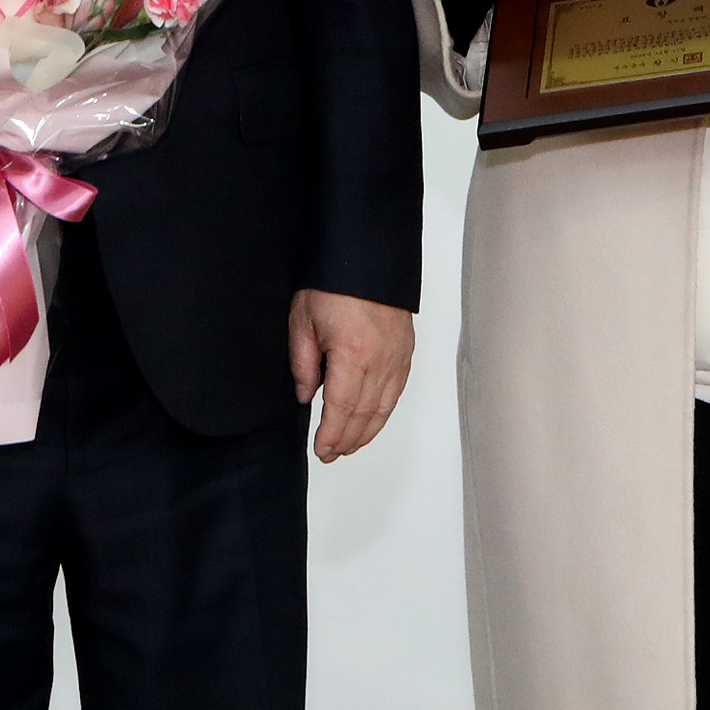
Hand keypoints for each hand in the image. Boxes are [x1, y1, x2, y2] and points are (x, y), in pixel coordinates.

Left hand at [288, 290, 413, 462]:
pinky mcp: (406, 350)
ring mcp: (397, 356)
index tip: (321, 449)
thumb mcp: (303, 321)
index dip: (332, 434)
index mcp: (352, 353)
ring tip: (350, 446)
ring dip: (367, 431)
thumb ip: (303, 364)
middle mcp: (380, 359)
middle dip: (347, 439)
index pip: (342, 408)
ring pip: (384, 407)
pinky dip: (384, 411)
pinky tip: (372, 420)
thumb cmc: (331, 283)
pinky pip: (397, 391)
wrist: (366, 255)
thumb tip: (306, 397)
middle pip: (365, 413)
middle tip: (331, 454)